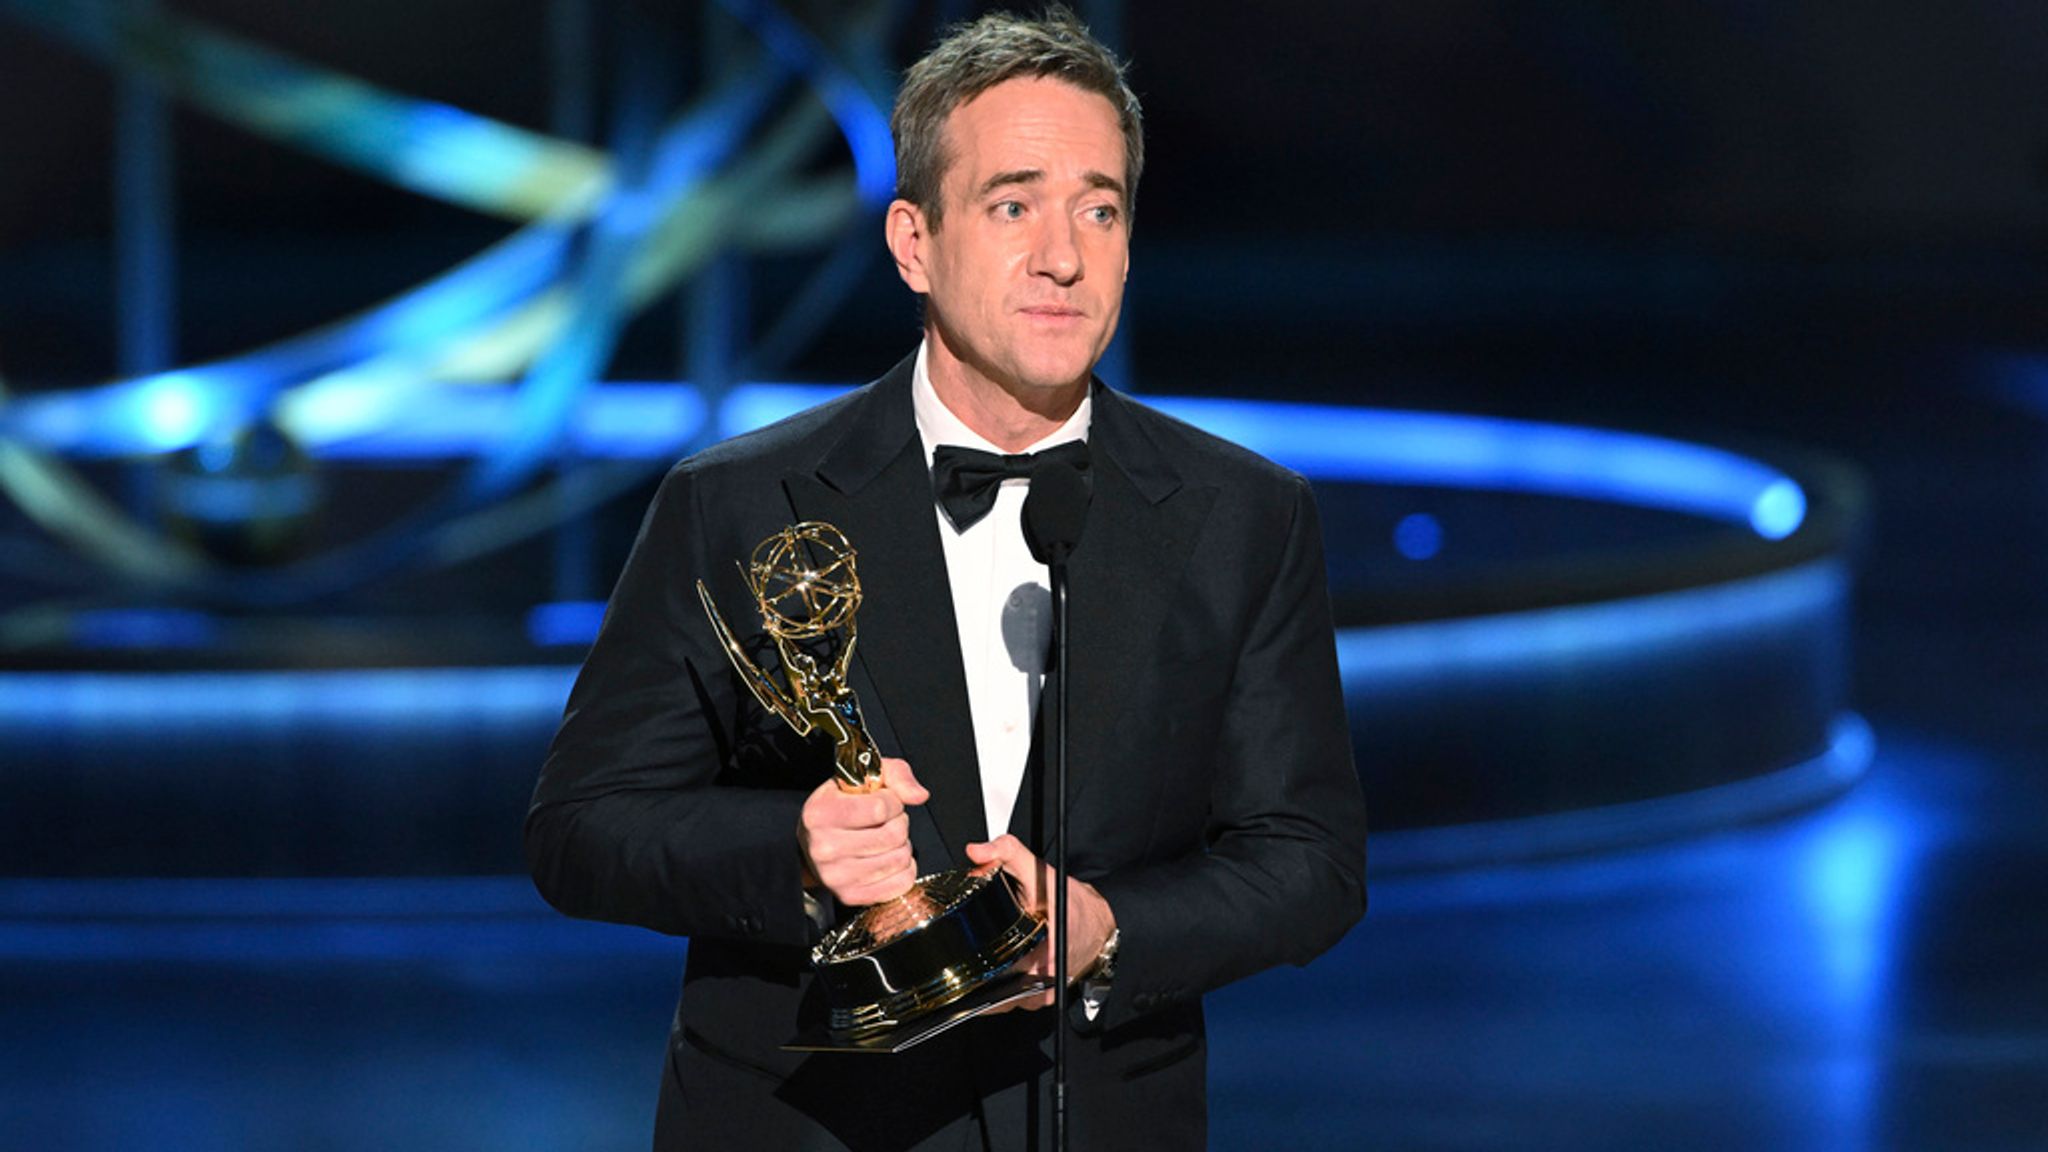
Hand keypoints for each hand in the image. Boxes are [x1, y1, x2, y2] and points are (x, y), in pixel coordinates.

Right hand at [798, 757, 928, 905]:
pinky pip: (900, 883)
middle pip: (892, 836)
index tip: (885, 801)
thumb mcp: (864, 776)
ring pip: (899, 859)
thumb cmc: (840, 805)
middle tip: (886, 821)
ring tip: (885, 838)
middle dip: (899, 824)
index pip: (880, 809)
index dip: (893, 802)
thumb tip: (919, 795)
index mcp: (821, 814)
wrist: (812, 841)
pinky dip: (904, 869)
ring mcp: (836, 876)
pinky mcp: (850, 896)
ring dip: (902, 846)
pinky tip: (888, 857)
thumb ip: (896, 775)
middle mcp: (824, 848)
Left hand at [964, 834, 1116, 1011]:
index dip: (971, 961)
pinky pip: (1012, 1000)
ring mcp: (1042, 994)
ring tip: (978, 961)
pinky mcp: (1042, 998)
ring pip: (1001, 998)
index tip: (957, 951)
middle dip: (974, 970)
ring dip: (987, 983)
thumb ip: (1007, 853)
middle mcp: (1044, 980)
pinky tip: (996, 972)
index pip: (994, 970)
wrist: (1099, 925)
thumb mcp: (1039, 872)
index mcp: (1042, 954)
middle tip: (962, 952)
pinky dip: (1000, 989)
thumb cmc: (1072, 904)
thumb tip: (975, 852)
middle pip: (993, 987)